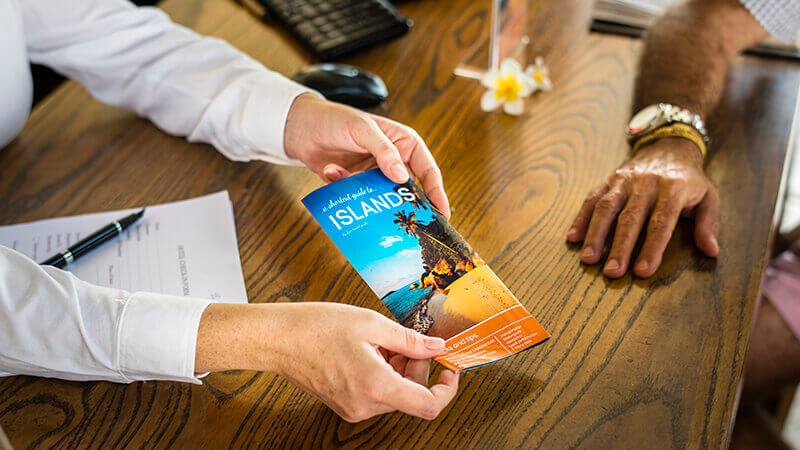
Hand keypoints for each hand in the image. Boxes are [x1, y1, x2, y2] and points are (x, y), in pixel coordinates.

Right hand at [196, 302, 458, 421]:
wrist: (277, 339)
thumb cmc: (318, 327)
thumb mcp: (372, 324)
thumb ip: (410, 340)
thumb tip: (437, 347)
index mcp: (376, 387)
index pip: (428, 406)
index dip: (446, 390)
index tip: (449, 370)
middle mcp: (365, 406)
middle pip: (411, 395)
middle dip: (417, 367)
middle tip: (408, 339)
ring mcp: (353, 409)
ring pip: (394, 394)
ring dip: (399, 369)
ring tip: (382, 341)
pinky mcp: (343, 405)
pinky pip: (376, 393)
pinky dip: (382, 373)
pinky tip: (369, 350)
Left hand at [284, 93, 449, 217]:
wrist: (300, 128)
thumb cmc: (336, 119)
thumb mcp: (363, 129)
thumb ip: (384, 151)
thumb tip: (402, 176)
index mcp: (404, 144)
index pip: (428, 171)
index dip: (437, 193)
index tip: (442, 214)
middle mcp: (393, 162)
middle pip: (409, 191)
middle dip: (406, 206)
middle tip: (408, 224)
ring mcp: (375, 176)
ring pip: (384, 199)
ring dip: (372, 200)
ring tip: (360, 195)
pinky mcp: (357, 186)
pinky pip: (361, 199)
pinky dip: (348, 190)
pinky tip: (334, 172)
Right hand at [566, 138, 719, 277]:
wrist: (668, 146)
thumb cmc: (689, 180)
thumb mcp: (708, 198)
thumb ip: (708, 224)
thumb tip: (711, 251)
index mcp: (673, 188)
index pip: (661, 222)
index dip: (652, 247)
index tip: (643, 271)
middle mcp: (646, 183)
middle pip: (630, 218)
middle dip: (620, 247)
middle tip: (612, 273)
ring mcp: (624, 180)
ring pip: (606, 207)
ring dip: (595, 234)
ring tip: (588, 259)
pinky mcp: (609, 180)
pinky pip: (592, 198)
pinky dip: (581, 218)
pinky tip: (573, 238)